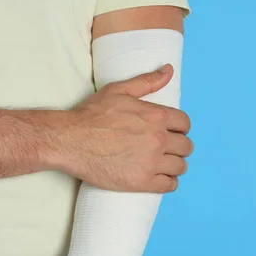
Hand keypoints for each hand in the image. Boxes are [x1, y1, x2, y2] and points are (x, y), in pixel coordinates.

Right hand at [48, 65, 192, 192]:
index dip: (179, 128)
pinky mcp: (141, 181)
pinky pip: (169, 185)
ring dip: (174, 165)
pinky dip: (168, 182)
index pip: (185, 124)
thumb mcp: (118, 90)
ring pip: (180, 167)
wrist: (70, 140)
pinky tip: (159, 178)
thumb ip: (147, 81)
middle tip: (165, 149)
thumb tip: (169, 70)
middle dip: (178, 147)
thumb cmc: (91, 115)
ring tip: (162, 164)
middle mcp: (158, 139)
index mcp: (156, 116)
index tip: (170, 132)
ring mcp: (150, 162)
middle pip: (186, 146)